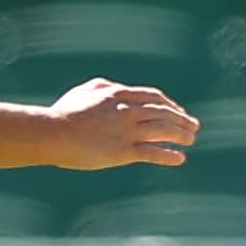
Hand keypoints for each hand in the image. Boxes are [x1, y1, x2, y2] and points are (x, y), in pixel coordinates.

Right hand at [46, 78, 199, 169]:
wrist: (51, 133)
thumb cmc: (63, 113)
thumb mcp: (84, 92)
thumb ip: (104, 87)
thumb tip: (115, 87)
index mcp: (119, 95)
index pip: (154, 97)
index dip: (171, 104)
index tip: (179, 111)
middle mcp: (128, 111)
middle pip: (165, 113)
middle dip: (182, 119)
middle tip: (194, 126)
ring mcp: (127, 131)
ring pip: (164, 131)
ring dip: (181, 135)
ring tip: (191, 140)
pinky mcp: (124, 151)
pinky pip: (154, 152)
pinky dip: (169, 155)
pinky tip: (180, 158)